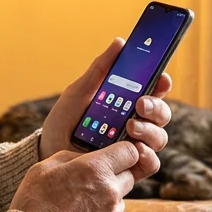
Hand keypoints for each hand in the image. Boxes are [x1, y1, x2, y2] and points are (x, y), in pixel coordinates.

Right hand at [9, 143, 138, 211]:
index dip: (122, 152)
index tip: (113, 156)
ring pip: (119, 201)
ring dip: (106, 200)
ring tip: (77, 209)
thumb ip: (71, 157)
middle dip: (113, 176)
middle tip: (89, 183)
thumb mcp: (44, 168)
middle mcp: (110, 192)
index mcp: (95, 170)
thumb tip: (85, 158)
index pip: (129, 152)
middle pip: (129, 177)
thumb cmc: (33, 204)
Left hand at [40, 38, 173, 183]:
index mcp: (127, 103)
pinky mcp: (130, 168)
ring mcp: (134, 146)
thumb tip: (120, 43)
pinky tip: (135, 149)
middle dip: (156, 107)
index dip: (163, 83)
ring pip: (159, 137)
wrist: (48, 152)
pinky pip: (151, 163)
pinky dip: (147, 155)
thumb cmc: (64, 121)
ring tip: (130, 126)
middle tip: (140, 104)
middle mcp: (136, 124)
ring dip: (149, 130)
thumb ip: (100, 70)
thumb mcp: (79, 92)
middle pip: (161, 114)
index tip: (162, 78)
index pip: (154, 91)